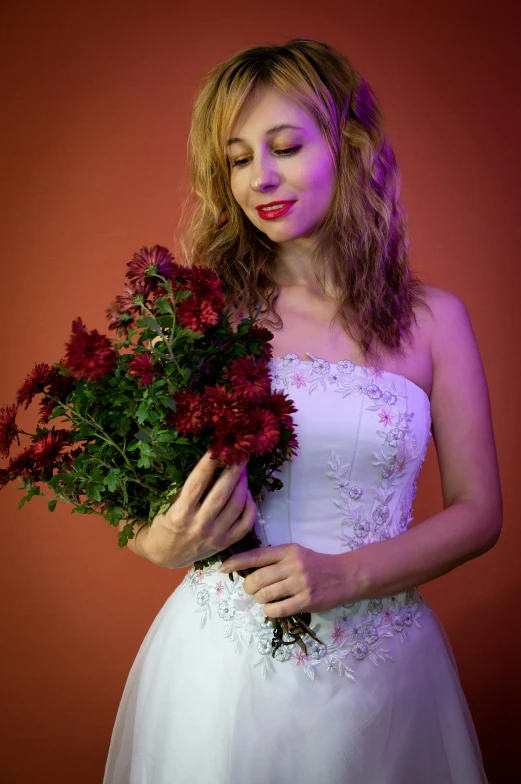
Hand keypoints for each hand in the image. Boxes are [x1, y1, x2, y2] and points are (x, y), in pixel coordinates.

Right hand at [144, 452, 256, 568]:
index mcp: (180, 514)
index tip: (218, 446)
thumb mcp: (167, 505)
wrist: (165, 556)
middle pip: (222, 493)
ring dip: (243, 484)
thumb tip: (212, 464)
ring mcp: (214, 537)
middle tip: (241, 452)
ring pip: (236, 506)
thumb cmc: (164, 524)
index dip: (209, 463)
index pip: (197, 483)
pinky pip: (245, 524)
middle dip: (233, 470)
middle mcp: (199, 526)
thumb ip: (188, 490)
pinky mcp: (225, 544)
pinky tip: (248, 493)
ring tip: (243, 469)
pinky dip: (250, 506)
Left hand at [219, 543, 358, 616]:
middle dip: (248, 587)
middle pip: (257, 579)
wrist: (345, 575)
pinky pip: (277, 609)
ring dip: (259, 599)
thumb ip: (275, 559)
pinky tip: (274, 607)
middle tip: (252, 590)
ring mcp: (300, 584)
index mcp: (288, 550)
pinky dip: (270, 610)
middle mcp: (293, 565)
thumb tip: (247, 570)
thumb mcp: (297, 553)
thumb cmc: (317, 564)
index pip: (256, 555)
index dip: (236, 562)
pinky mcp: (306, 601)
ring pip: (264, 595)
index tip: (223, 568)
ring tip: (265, 598)